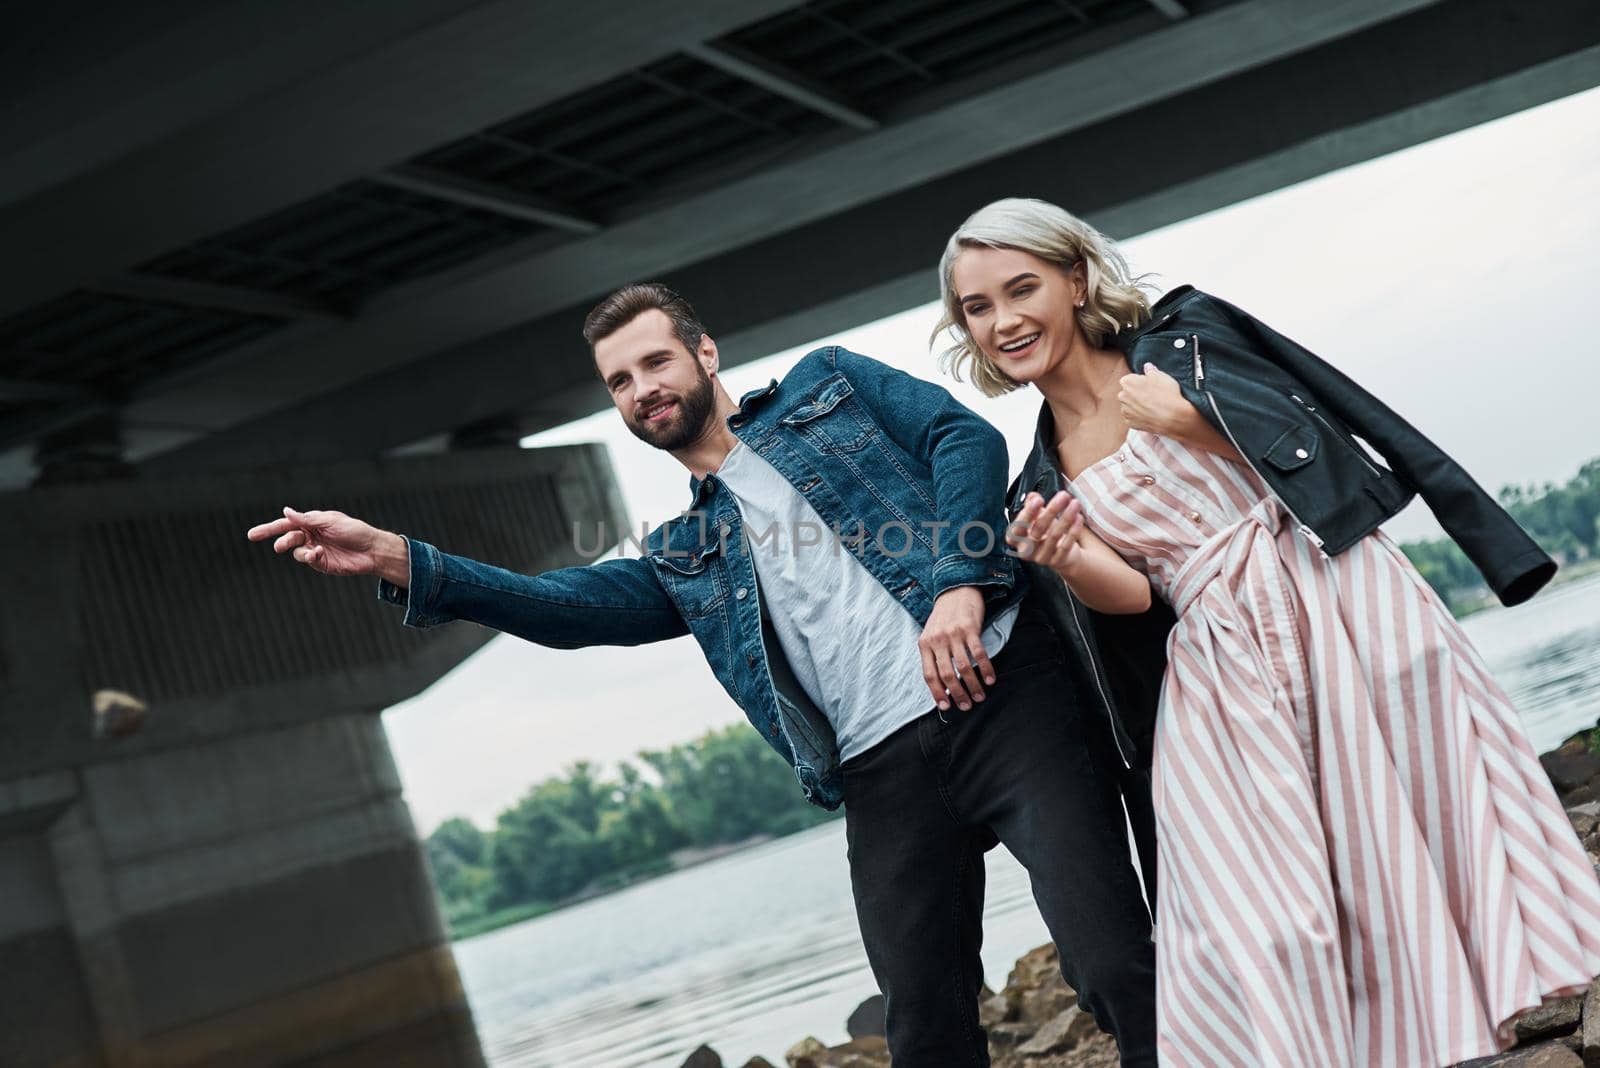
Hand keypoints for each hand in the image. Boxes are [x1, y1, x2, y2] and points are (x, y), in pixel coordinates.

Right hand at [246, 506, 404, 580]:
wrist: (372, 549)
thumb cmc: (354, 530)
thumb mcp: (329, 521)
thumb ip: (306, 519)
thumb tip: (285, 511)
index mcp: (312, 522)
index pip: (286, 524)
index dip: (268, 529)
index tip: (251, 535)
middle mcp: (311, 535)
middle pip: (287, 538)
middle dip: (281, 542)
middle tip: (279, 547)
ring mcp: (315, 549)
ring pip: (296, 552)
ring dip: (301, 552)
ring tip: (314, 551)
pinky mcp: (321, 563)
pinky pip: (308, 560)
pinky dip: (311, 557)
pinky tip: (319, 554)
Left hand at [918, 586, 994, 712]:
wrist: (955, 589)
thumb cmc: (943, 617)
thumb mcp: (931, 635)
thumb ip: (933, 656)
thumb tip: (941, 685)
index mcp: (924, 644)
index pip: (929, 675)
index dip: (937, 693)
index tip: (946, 707)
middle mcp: (937, 640)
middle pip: (946, 674)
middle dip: (957, 694)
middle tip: (967, 706)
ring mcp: (954, 634)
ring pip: (963, 667)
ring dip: (973, 685)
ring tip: (980, 696)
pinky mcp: (970, 628)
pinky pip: (979, 653)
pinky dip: (985, 669)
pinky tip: (990, 679)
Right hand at [1007, 491, 1085, 574]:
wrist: (1060, 554)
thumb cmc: (1045, 533)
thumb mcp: (1036, 517)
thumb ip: (1032, 505)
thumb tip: (1032, 496)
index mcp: (1016, 539)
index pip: (1018, 527)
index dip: (1028, 513)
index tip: (1038, 499)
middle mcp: (1026, 550)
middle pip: (1038, 529)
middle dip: (1052, 510)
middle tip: (1063, 496)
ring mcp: (1041, 557)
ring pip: (1054, 536)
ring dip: (1066, 517)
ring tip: (1075, 503)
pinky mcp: (1056, 561)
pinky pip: (1066, 546)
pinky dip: (1073, 531)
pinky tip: (1079, 518)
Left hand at [1117, 363, 1184, 435]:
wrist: (1173, 417)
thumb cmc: (1167, 395)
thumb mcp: (1162, 376)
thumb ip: (1151, 370)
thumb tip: (1148, 367)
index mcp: (1127, 382)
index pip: (1130, 379)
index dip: (1141, 382)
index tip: (1150, 385)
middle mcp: (1122, 396)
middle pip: (1128, 392)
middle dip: (1137, 393)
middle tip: (1152, 395)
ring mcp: (1125, 411)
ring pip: (1130, 405)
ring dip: (1137, 405)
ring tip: (1153, 406)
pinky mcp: (1130, 423)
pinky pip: (1133, 417)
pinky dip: (1140, 417)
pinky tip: (1151, 415)